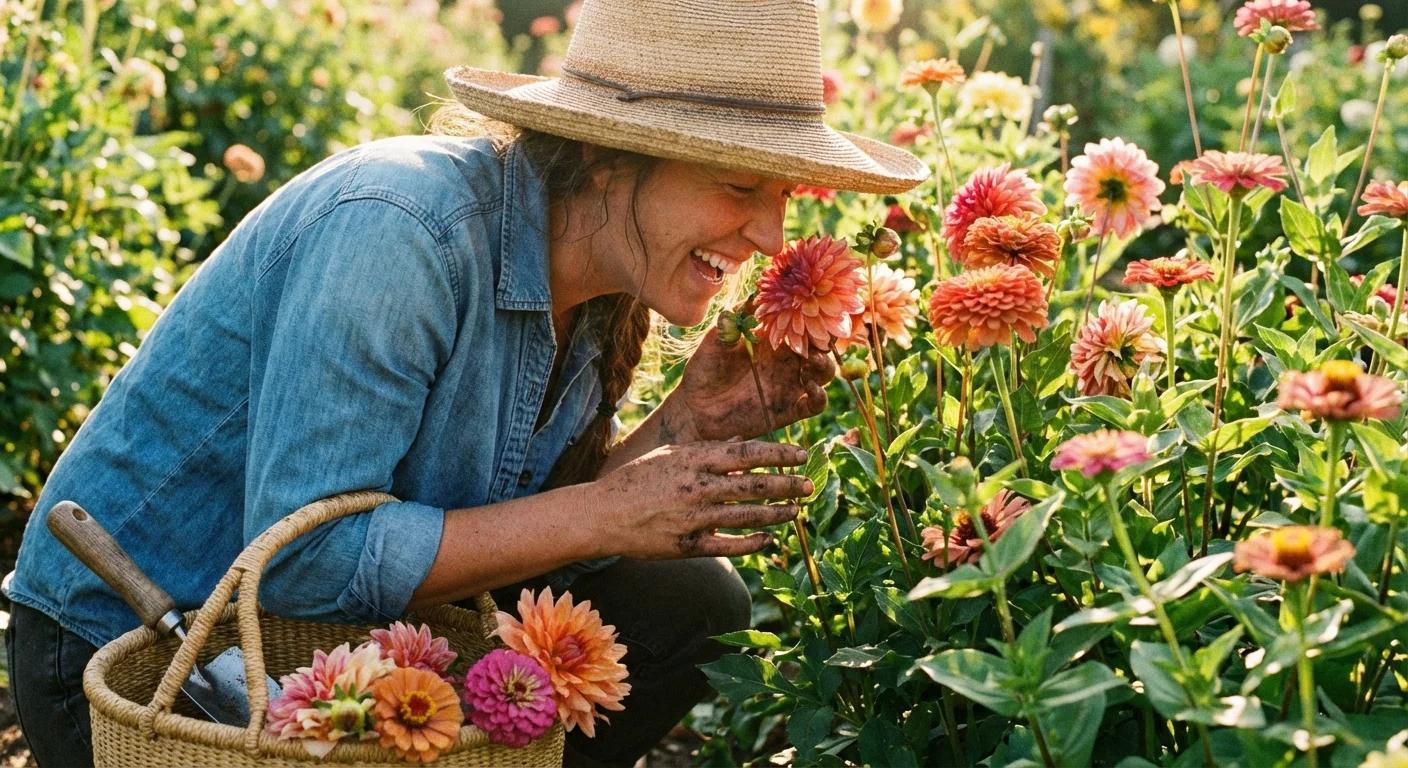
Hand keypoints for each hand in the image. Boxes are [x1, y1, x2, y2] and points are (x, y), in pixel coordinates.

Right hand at [588, 441, 811, 557]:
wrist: (602, 515)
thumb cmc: (637, 480)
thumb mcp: (671, 454)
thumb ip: (708, 450)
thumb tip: (742, 443)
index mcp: (694, 459)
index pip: (747, 453)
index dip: (778, 454)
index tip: (801, 455)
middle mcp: (698, 487)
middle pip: (755, 485)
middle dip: (787, 485)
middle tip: (809, 485)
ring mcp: (694, 518)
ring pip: (748, 517)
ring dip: (777, 514)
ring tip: (796, 511)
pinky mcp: (688, 545)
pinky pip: (729, 546)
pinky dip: (753, 543)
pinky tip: (769, 539)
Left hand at [666, 312, 834, 441]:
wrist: (695, 407)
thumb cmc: (704, 369)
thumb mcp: (716, 340)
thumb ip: (734, 319)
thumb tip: (753, 295)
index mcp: (772, 339)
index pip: (801, 322)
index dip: (812, 316)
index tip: (814, 310)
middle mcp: (785, 360)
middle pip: (819, 346)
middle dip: (825, 339)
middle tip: (820, 337)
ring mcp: (789, 385)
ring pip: (824, 372)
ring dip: (825, 365)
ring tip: (813, 360)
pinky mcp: (788, 410)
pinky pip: (815, 404)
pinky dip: (820, 396)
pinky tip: (810, 387)